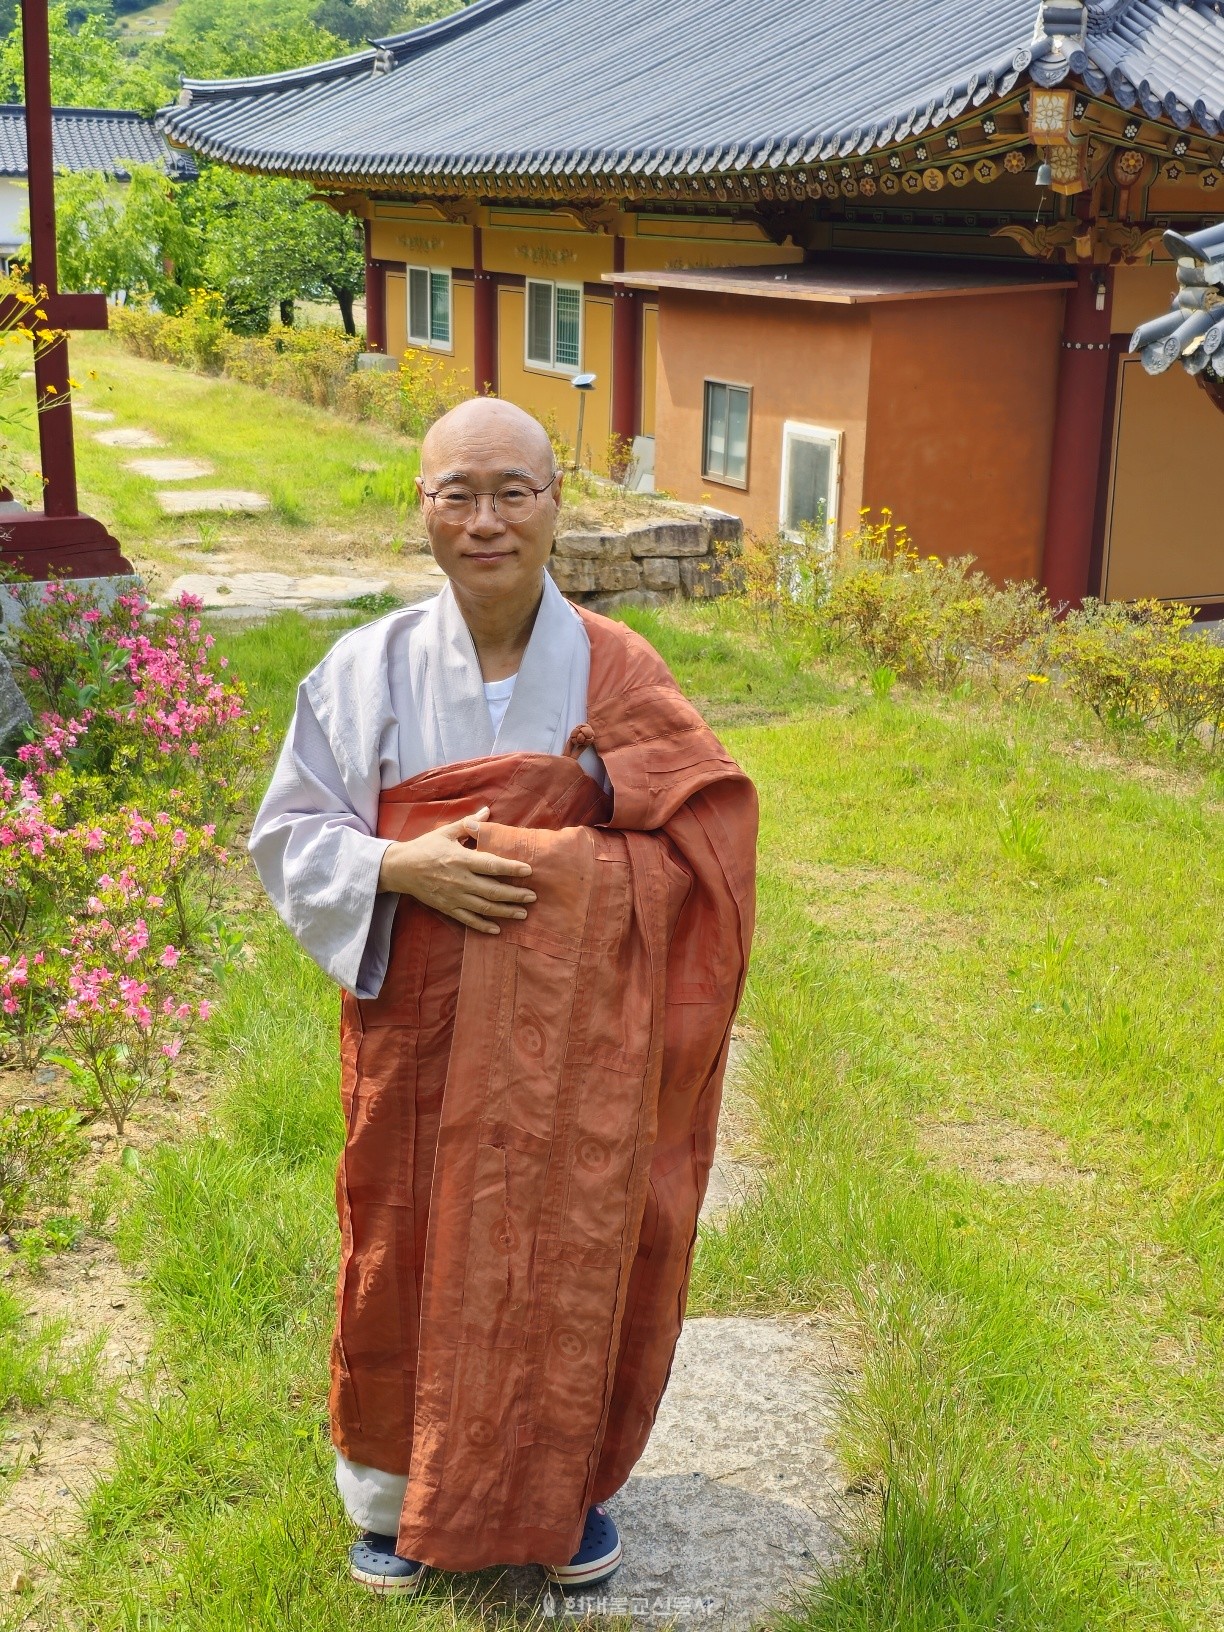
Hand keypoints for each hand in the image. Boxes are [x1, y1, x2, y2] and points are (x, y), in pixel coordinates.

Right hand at [377, 806, 534, 934]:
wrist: (399, 869)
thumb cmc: (424, 848)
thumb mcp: (445, 832)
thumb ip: (468, 824)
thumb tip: (487, 812)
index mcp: (460, 859)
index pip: (491, 865)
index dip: (511, 868)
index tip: (528, 871)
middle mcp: (459, 880)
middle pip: (492, 890)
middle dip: (515, 894)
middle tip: (533, 897)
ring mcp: (454, 897)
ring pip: (484, 908)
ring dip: (505, 912)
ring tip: (523, 913)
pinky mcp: (447, 908)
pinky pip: (468, 920)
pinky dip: (483, 926)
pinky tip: (498, 929)